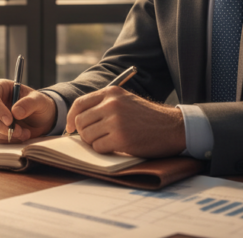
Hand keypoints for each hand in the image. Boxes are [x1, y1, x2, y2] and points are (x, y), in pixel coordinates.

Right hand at [0, 79, 56, 142]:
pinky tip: (21, 136)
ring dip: (5, 134)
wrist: (42, 119)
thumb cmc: (38, 105)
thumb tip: (15, 112)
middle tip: (18, 131)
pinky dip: (8, 140)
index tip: (9, 121)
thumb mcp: (39, 100)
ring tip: (24, 133)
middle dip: (1, 126)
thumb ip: (29, 103)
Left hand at [66, 86, 185, 157]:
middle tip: (96, 138)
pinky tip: (116, 147)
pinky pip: (98, 147)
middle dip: (84, 133)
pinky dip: (104, 150)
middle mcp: (111, 104)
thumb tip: (76, 119)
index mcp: (111, 93)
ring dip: (95, 142)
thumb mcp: (125, 101)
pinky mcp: (121, 138)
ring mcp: (116, 121)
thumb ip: (103, 105)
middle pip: (80, 122)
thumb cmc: (147, 117)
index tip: (70, 128)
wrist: (172, 127)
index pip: (79, 104)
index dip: (70, 118)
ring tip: (109, 141)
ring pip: (87, 136)